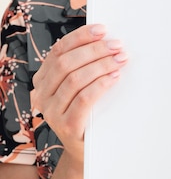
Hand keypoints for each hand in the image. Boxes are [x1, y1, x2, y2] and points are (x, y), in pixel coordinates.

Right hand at [32, 24, 127, 162]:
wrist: (86, 148)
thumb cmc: (87, 109)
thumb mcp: (80, 84)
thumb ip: (84, 63)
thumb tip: (106, 37)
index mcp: (43, 78)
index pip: (59, 50)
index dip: (81, 37)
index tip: (103, 30)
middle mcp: (42, 94)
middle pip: (67, 63)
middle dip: (95, 50)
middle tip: (117, 46)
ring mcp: (51, 112)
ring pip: (75, 79)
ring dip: (101, 65)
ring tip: (120, 60)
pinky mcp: (66, 127)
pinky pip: (83, 99)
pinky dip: (100, 85)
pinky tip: (114, 78)